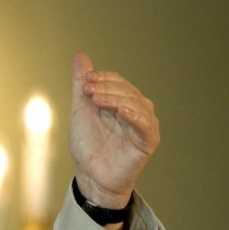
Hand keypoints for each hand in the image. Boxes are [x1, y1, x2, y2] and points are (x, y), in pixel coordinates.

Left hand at [69, 52, 159, 208]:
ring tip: (97, 100)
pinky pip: (145, 125)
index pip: (116, 81)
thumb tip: (80, 55)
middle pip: (125, 91)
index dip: (102, 78)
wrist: (91, 174)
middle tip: (87, 90)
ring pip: (135, 104)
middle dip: (105, 88)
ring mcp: (144, 124)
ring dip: (116, 99)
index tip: (85, 80)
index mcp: (122, 100)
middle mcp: (136, 109)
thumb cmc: (88, 144)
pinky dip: (135, 115)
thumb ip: (80, 84)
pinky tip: (121, 111)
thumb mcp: (81, 110)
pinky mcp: (148, 140)